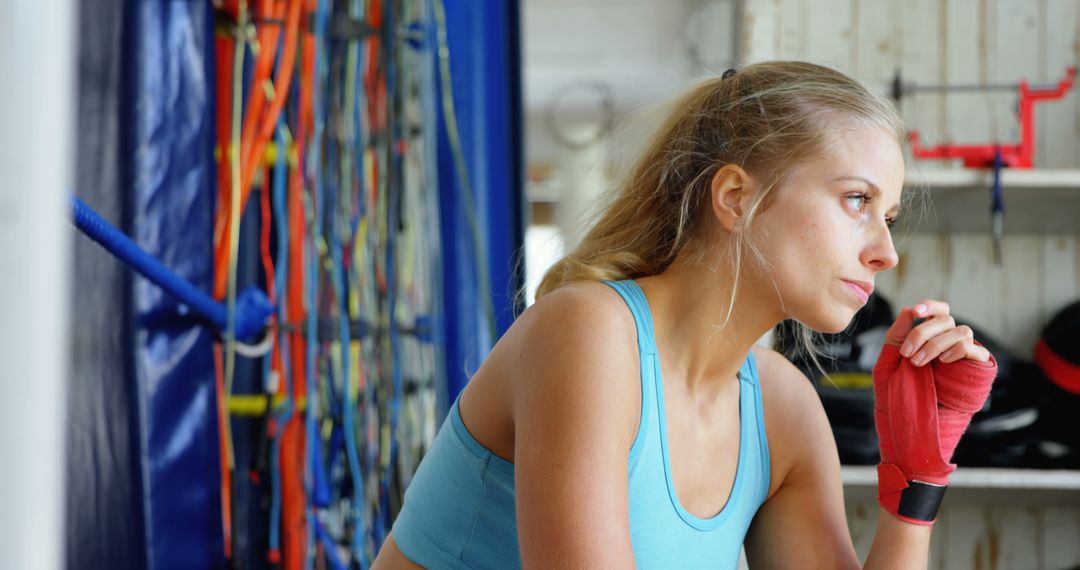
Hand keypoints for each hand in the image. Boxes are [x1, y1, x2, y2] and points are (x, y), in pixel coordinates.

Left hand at [873, 299, 996, 524]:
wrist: (908, 433)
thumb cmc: (894, 403)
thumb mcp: (887, 367)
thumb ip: (896, 338)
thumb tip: (908, 311)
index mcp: (926, 342)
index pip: (936, 312)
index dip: (930, 306)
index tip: (916, 310)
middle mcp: (946, 346)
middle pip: (946, 319)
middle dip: (924, 331)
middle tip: (908, 354)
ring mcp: (962, 359)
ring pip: (961, 330)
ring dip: (937, 343)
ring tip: (919, 364)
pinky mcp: (975, 372)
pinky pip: (975, 349)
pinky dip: (958, 349)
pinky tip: (944, 362)